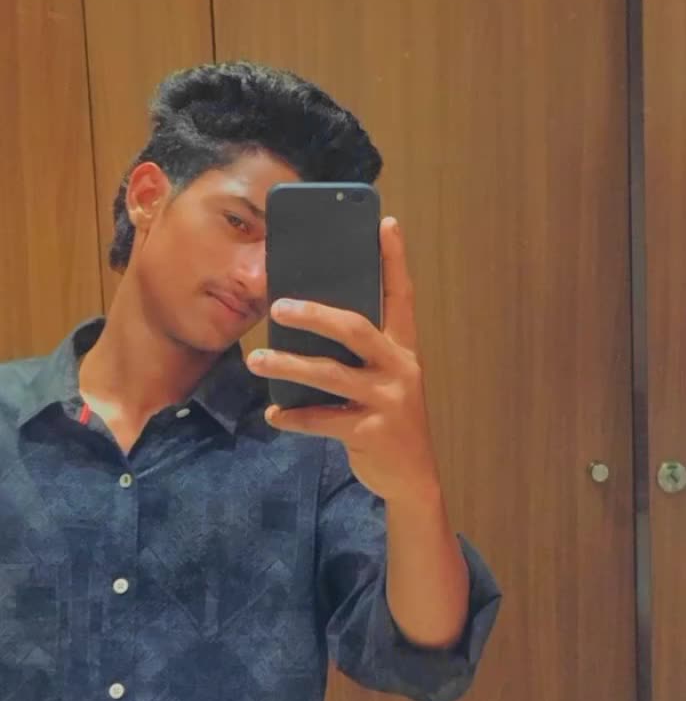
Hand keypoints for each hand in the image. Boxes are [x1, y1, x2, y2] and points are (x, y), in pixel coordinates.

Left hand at [245, 217, 441, 503]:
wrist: (413, 477)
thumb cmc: (387, 418)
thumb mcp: (383, 379)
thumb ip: (359, 354)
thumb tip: (306, 324)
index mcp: (403, 349)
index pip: (401, 295)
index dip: (395, 260)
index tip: (386, 224)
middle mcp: (400, 368)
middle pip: (355, 328)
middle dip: (315, 314)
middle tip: (278, 306)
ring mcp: (388, 400)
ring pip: (331, 374)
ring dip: (288, 365)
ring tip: (256, 360)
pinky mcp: (372, 432)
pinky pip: (323, 419)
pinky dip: (294, 417)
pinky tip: (274, 413)